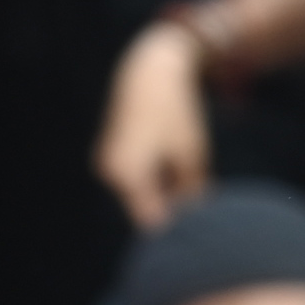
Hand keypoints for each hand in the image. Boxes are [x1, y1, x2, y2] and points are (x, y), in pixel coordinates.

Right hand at [97, 21, 214, 229]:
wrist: (150, 72)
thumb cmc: (176, 112)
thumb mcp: (193, 156)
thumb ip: (191, 193)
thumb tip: (195, 224)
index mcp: (128, 174)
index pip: (153, 222)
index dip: (177, 230)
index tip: (198, 232)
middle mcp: (109, 174)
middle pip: (145, 212)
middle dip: (171, 215)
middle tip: (199, 210)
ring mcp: (106, 167)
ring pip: (140, 199)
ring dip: (163, 199)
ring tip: (185, 182)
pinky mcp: (110, 161)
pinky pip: (136, 185)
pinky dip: (155, 185)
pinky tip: (171, 169)